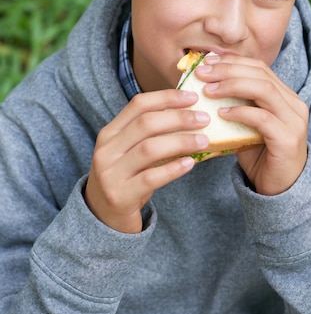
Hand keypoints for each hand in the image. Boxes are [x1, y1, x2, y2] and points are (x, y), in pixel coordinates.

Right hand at [84, 90, 209, 232]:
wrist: (102, 216)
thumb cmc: (125, 178)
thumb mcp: (129, 151)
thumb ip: (149, 134)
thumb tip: (190, 113)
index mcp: (110, 133)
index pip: (138, 105)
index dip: (167, 97)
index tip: (193, 97)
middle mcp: (107, 150)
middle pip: (146, 124)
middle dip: (179, 118)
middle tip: (204, 119)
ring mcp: (111, 173)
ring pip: (149, 149)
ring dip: (181, 142)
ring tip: (203, 140)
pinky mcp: (120, 196)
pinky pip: (150, 178)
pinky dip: (173, 169)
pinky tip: (190, 163)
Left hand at [195, 55, 308, 195]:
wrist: (279, 190)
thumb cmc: (260, 156)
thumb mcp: (245, 125)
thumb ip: (235, 105)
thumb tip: (203, 87)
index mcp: (285, 96)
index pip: (259, 67)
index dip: (233, 61)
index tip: (207, 61)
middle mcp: (294, 104)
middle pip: (261, 74)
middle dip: (228, 69)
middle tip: (202, 73)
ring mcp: (294, 120)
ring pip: (264, 89)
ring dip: (232, 85)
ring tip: (208, 90)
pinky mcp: (288, 138)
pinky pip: (262, 118)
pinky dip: (240, 111)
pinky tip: (221, 113)